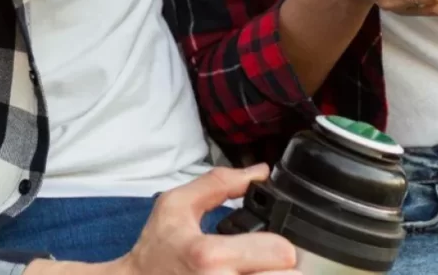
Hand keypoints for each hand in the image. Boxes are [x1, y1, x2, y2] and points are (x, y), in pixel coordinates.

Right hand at [93, 166, 299, 274]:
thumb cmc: (155, 250)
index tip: (270, 243)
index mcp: (210, 256)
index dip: (282, 244)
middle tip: (266, 262)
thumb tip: (259, 172)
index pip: (281, 253)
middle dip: (282, 269)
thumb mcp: (176, 205)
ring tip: (257, 272)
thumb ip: (219, 183)